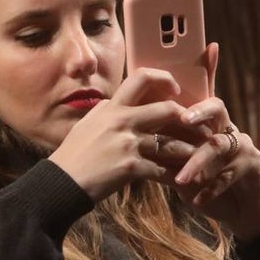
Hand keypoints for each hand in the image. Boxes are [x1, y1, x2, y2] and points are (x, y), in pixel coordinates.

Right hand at [49, 68, 192, 201]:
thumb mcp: (88, 124)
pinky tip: (179, 179)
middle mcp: (122, 121)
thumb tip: (115, 101)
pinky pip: (161, 170)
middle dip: (187, 120)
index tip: (176, 90)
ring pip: (170, 143)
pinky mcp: (131, 167)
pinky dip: (172, 176)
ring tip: (196, 156)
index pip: (141, 77)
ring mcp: (127, 144)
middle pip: (167, 110)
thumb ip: (106, 111)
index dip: (165, 79)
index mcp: (112, 107)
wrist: (62, 182)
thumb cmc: (73, 154)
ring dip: (187, 150)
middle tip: (197, 128)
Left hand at [167, 90, 259, 240]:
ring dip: (198, 162)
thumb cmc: (210, 192)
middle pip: (216, 107)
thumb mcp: (184, 178)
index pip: (193, 108)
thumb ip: (167, 165)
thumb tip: (137, 157)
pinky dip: (212, 188)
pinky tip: (198, 202)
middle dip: (199, 111)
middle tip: (183, 119)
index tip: (155, 112)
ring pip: (219, 145)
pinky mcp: (255, 163)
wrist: (244, 215)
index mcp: (208, 129)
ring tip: (181, 180)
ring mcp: (242, 145)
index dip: (175, 108)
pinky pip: (231, 173)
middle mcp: (227, 131)